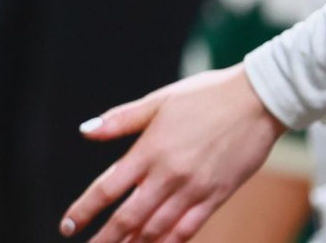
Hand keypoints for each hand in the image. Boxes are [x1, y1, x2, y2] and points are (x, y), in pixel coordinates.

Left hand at [60, 66, 286, 242]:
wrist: (257, 100)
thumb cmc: (205, 96)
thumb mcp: (157, 101)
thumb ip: (120, 120)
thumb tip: (85, 131)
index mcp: (149, 150)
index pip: (107, 189)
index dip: (84, 210)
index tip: (68, 226)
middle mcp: (169, 175)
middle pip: (129, 218)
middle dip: (107, 239)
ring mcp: (195, 189)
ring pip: (158, 229)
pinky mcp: (217, 197)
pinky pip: (189, 229)